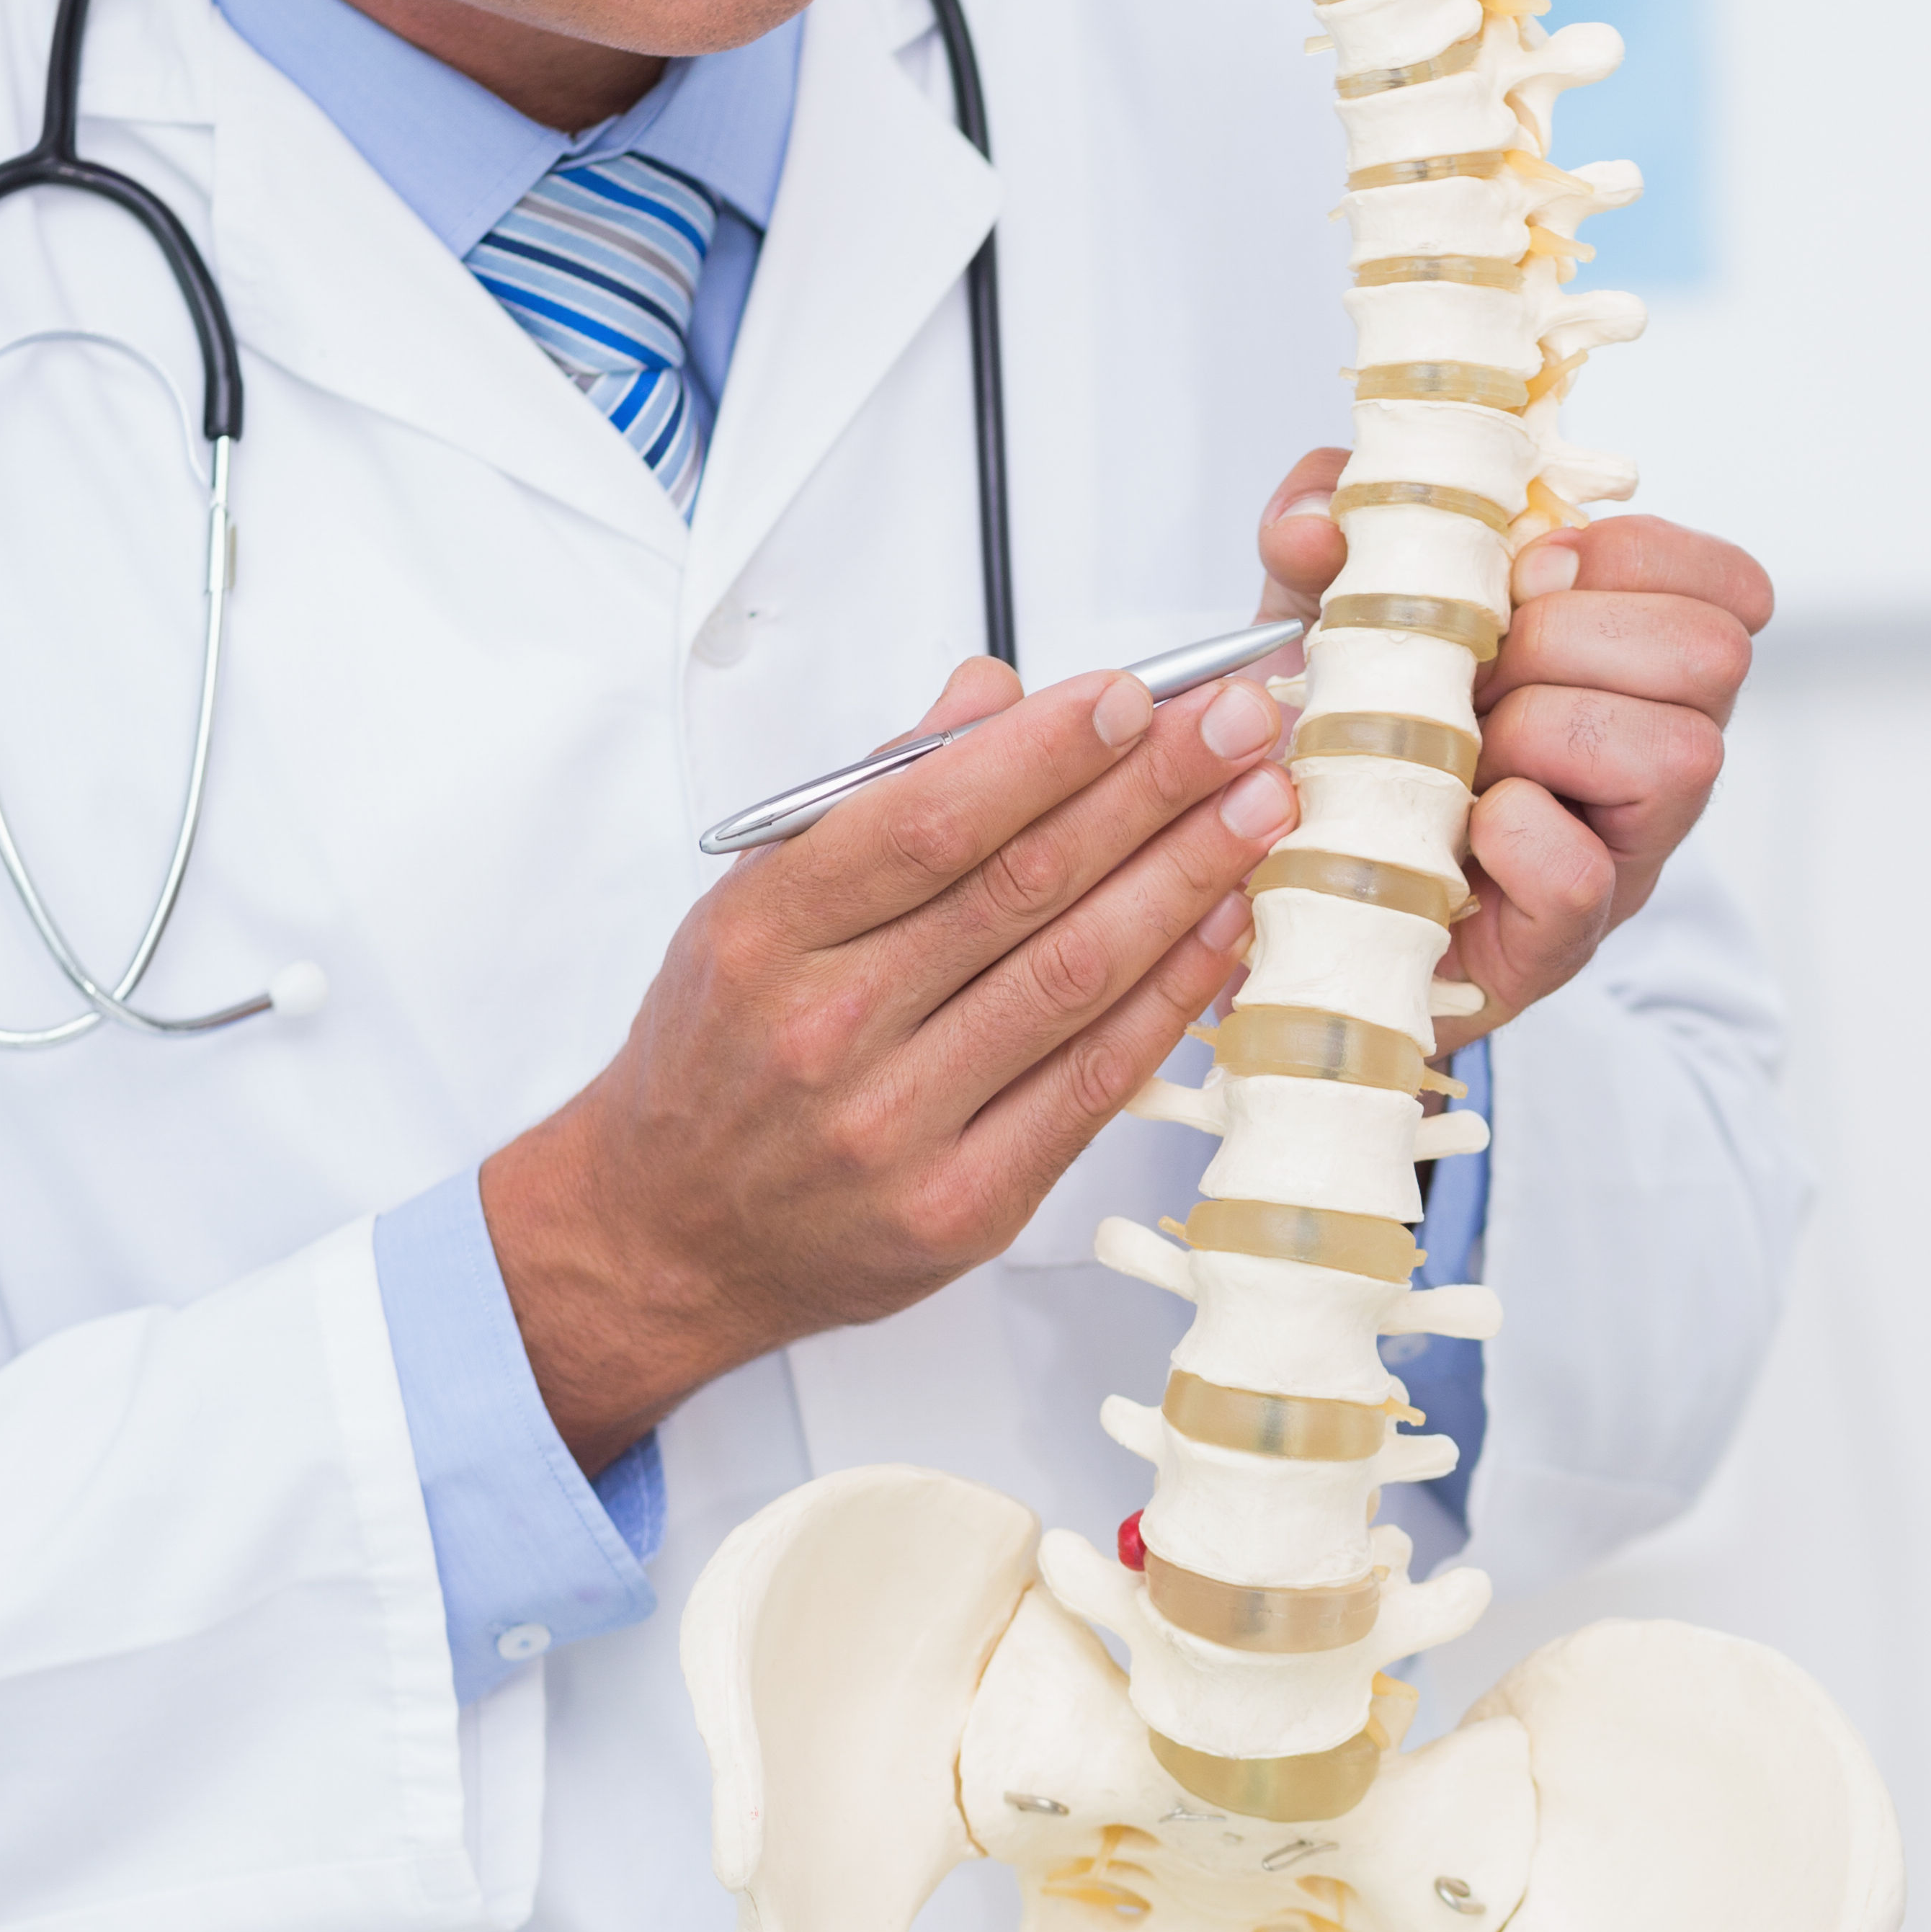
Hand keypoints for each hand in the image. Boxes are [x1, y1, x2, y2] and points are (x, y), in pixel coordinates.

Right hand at [483, 660, 1297, 1472]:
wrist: (667, 1236)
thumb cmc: (717, 1059)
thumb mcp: (753, 907)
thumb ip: (873, 800)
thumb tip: (992, 698)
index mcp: (768, 933)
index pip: (930, 820)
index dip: (1049, 752)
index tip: (1138, 695)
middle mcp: (829, 1029)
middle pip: (1023, 887)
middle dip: (1152, 792)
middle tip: (1242, 725)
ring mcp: (899, 1128)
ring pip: (1072, 979)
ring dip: (1185, 882)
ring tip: (1263, 808)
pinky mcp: (964, 1208)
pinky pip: (1092, 1086)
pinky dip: (1171, 1001)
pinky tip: (1227, 931)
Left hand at [1257, 452, 1772, 1043]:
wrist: (1303, 893)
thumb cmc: (1349, 746)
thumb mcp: (1327, 612)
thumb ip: (1320, 534)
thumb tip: (1317, 522)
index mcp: (1635, 666)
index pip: (1726, 585)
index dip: (1626, 557)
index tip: (1525, 578)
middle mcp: (1660, 758)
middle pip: (1712, 653)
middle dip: (1572, 640)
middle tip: (1480, 676)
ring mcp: (1625, 856)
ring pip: (1678, 755)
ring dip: (1545, 730)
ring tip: (1470, 755)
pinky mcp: (1563, 940)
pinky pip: (1580, 874)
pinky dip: (1512, 835)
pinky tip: (1463, 828)